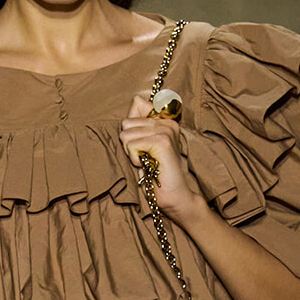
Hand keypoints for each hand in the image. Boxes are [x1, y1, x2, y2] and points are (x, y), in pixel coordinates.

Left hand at [119, 92, 203, 226]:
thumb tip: (133, 103)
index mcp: (164, 120)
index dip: (131, 128)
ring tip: (146, 162)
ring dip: (131, 152)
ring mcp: (166, 130)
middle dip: (128, 143)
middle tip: (144, 156)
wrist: (173, 195)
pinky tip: (148, 165)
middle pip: (126, 122)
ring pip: (126, 134)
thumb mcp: (142, 145)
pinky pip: (132, 144)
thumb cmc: (154, 174)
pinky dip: (134, 159)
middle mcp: (167, 122)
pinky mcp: (162, 142)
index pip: (136, 103)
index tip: (143, 145)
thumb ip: (137, 125)